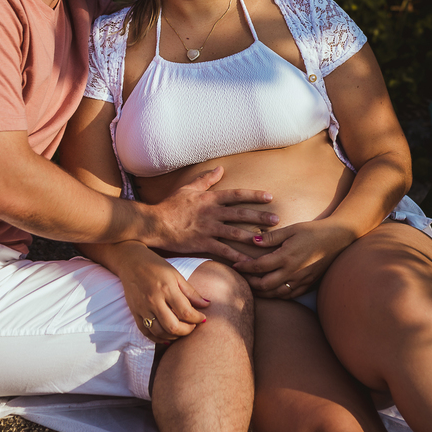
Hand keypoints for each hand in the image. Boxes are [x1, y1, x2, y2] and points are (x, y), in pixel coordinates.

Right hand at [113, 243, 211, 342]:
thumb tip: (207, 305)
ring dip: (174, 336)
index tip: (203, 318)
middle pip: (173, 326)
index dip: (197, 319)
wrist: (131, 262)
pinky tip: (167, 336)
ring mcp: (143, 308)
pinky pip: (146, 332)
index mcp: (167, 289)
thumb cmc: (156, 266)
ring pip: (160, 332)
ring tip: (181, 330)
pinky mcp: (135, 313)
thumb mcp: (176, 275)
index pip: (186, 312)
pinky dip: (157, 338)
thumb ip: (191, 292)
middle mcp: (154, 300)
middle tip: (193, 326)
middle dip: (187, 331)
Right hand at [150, 166, 277, 262]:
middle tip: (276, 219)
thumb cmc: (170, 205)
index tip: (269, 197)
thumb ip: (206, 180)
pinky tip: (247, 262)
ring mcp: (208, 228)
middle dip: (260, 216)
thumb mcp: (188, 188)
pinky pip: (223, 250)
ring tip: (267, 240)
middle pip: (240, 213)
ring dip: (252, 236)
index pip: (236, 195)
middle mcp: (212, 212)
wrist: (154, 223)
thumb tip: (220, 169)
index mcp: (210, 198)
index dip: (254, 195)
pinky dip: (235, 256)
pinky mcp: (203, 243)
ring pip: (235, 232)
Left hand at [232, 219, 355, 297]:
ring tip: (252, 286)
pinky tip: (271, 290)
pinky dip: (277, 295)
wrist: (338, 239)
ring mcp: (301, 280)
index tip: (235, 265)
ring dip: (262, 292)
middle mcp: (293, 272)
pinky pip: (289, 295)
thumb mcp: (292, 229)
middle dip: (250, 282)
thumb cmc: (313, 231)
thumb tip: (253, 240)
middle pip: (264, 285)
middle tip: (241, 277)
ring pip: (276, 294)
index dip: (244, 267)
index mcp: (286, 257)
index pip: (259, 266)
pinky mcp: (308, 284)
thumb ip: (272, 237)